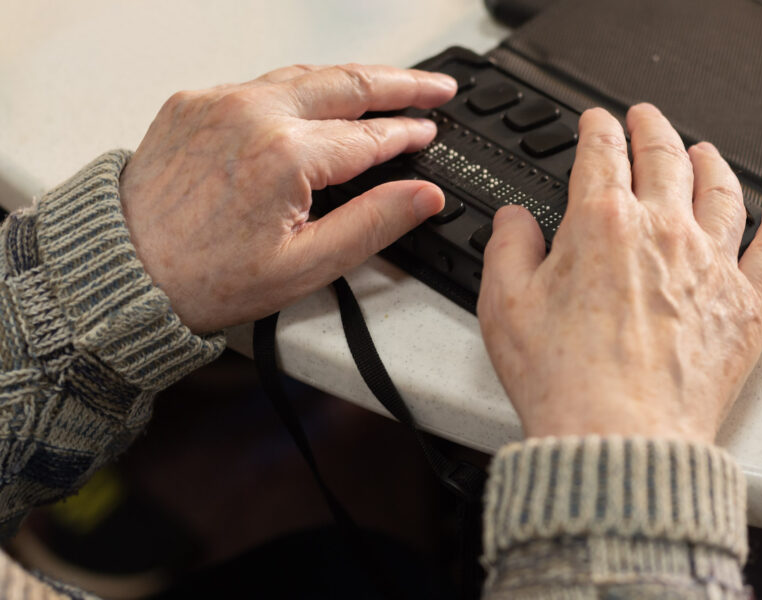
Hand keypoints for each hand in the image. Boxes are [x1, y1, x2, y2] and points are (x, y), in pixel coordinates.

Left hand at [119, 64, 456, 332]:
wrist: (125, 274)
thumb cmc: (204, 278)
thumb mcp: (305, 265)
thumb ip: (374, 224)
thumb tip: (425, 196)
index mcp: (285, 155)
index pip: (369, 135)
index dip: (407, 134)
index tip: (430, 132)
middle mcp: (252, 114)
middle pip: (347, 84)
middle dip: (401, 82)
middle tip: (436, 86)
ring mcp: (219, 102)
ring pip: (306, 76)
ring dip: (353, 79)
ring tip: (389, 84)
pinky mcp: (194, 102)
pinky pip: (262, 84)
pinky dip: (302, 87)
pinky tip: (320, 98)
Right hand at [478, 104, 761, 443]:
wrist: (619, 438)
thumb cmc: (564, 382)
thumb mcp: (503, 306)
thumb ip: (507, 248)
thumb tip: (514, 221)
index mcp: (601, 224)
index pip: (602, 152)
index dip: (596, 128)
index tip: (596, 122)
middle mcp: (662, 231)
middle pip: (665, 156)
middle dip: (651, 128)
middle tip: (645, 119)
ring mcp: (710, 264)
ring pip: (720, 190)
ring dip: (710, 161)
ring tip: (703, 151)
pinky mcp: (746, 304)